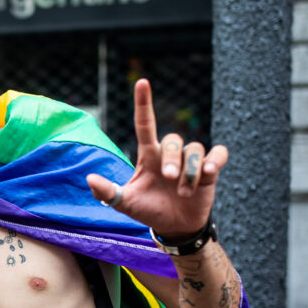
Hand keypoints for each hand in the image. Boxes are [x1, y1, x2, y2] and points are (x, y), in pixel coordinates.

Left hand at [86, 78, 228, 238]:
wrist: (173, 226)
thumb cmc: (148, 209)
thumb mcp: (125, 203)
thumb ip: (107, 192)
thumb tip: (89, 179)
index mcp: (149, 155)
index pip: (145, 124)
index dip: (143, 103)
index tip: (141, 82)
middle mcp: (170, 154)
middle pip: (173, 139)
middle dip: (172, 158)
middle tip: (169, 178)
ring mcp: (190, 161)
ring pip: (195, 149)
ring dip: (190, 172)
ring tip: (184, 193)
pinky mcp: (210, 171)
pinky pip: (218, 153)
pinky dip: (215, 160)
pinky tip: (209, 172)